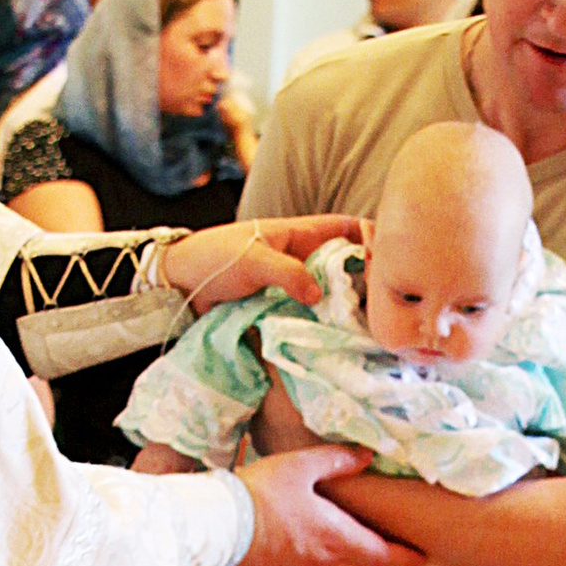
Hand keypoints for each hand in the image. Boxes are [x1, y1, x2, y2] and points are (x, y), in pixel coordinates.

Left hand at [161, 215, 369, 309]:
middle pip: (346, 264)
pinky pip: (311, 313)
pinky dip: (324, 323)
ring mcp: (293, 284)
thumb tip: (318, 294)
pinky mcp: (283, 307)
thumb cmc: (213, 259)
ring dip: (346, 306)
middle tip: (381, 303)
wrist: (180, 285)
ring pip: (331, 292)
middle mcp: (302, 258)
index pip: (346, 228)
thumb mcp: (252, 261)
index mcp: (299, 233)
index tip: (386, 261)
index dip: (370, 237)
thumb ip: (287, 274)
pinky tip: (337, 338)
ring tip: (365, 325)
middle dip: (365, 279)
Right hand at [232, 443, 396, 565]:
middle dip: (388, 565)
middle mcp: (326, 562)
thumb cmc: (259, 494)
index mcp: (337, 537)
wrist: (217, 525)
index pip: (385, 556)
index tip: (425, 554)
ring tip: (368, 554)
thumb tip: (366, 455)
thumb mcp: (300, 466)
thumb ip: (337, 460)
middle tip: (398, 550)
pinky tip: (332, 556)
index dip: (409, 557)